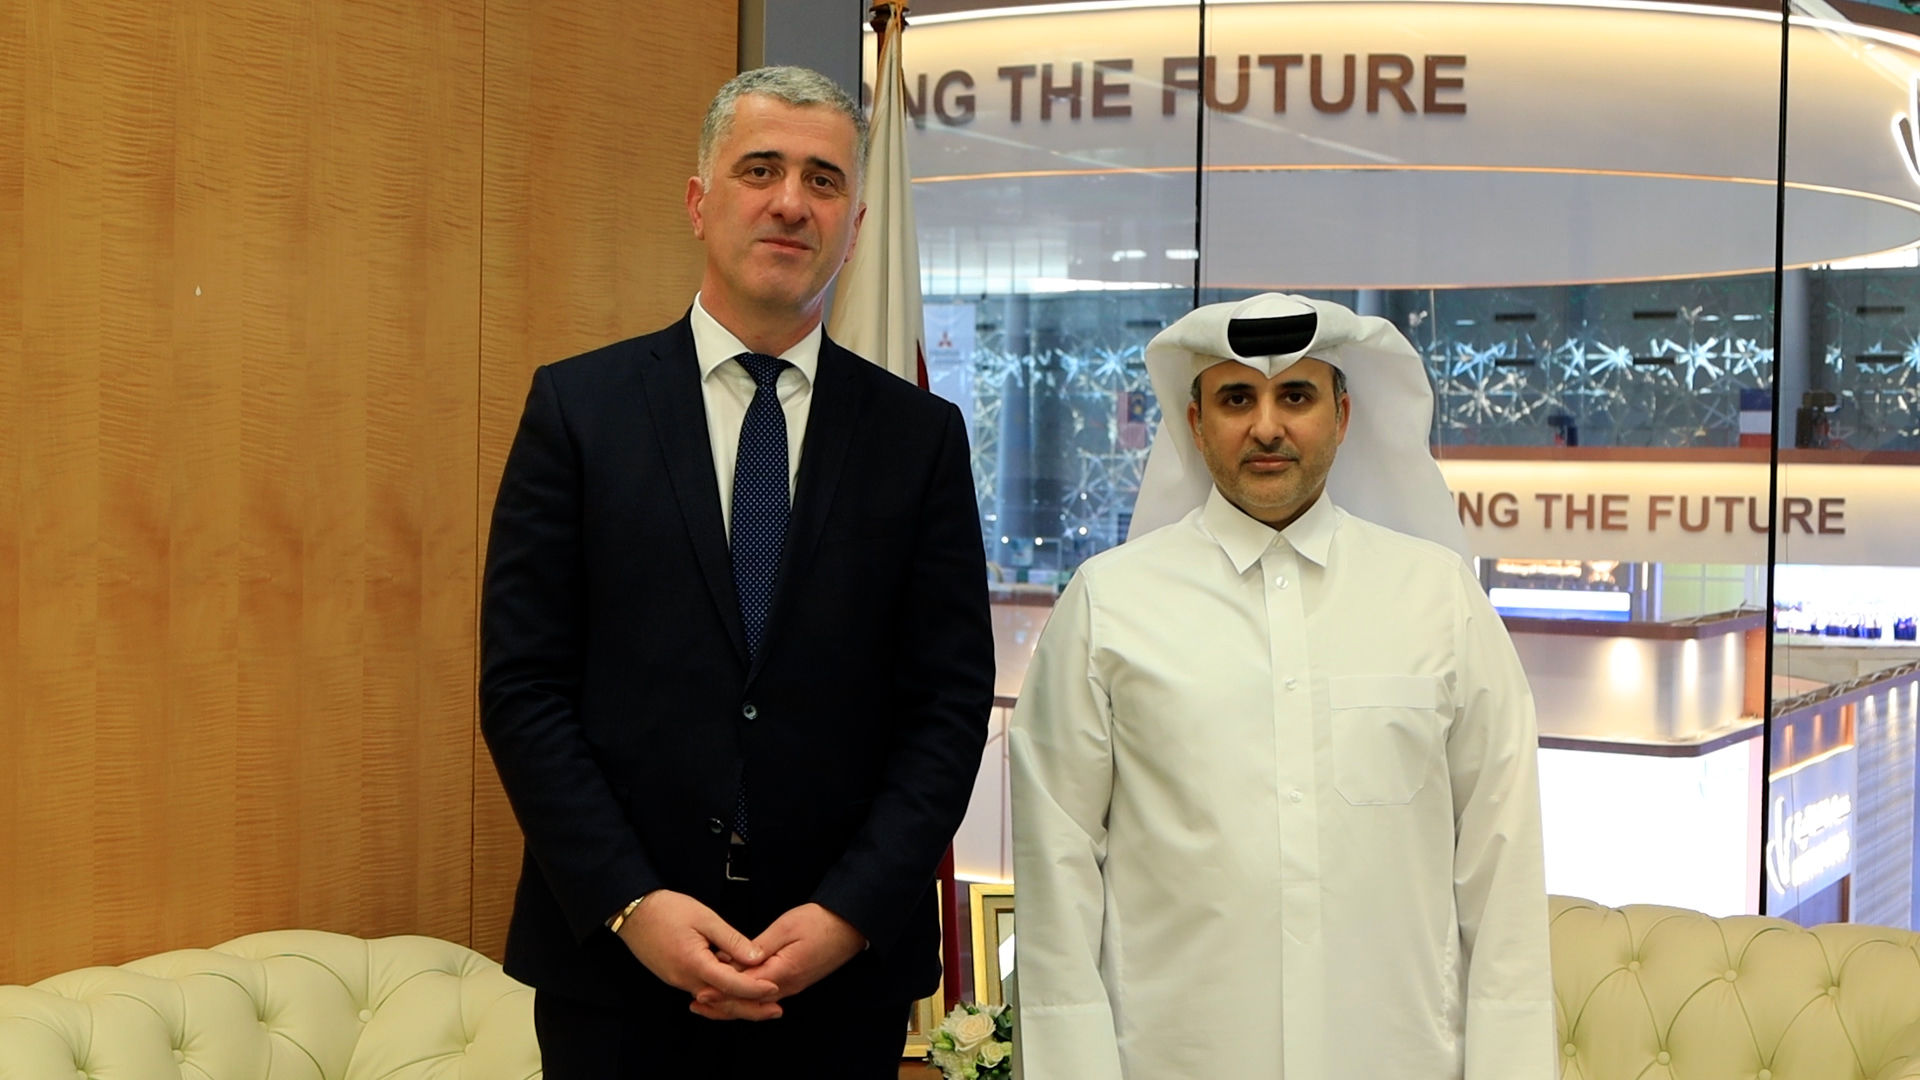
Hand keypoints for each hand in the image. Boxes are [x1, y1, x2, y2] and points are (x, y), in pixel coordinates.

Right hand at [615, 890, 784, 1019]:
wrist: (634, 912)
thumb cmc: (667, 910)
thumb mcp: (705, 918)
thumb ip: (732, 940)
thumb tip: (756, 957)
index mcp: (694, 964)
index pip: (730, 984)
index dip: (755, 989)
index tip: (775, 990)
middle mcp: (685, 979)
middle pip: (723, 1002)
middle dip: (751, 1008)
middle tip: (776, 1010)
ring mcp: (678, 981)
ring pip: (714, 1000)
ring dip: (738, 1003)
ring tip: (763, 1003)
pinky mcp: (676, 977)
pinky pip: (703, 991)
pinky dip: (722, 994)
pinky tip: (736, 990)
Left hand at [693, 902, 866, 1011]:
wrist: (849, 926)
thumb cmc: (820, 922)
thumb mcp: (786, 927)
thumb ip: (760, 946)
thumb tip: (737, 961)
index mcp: (783, 972)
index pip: (745, 988)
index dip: (721, 990)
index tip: (701, 990)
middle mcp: (787, 985)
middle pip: (749, 1001)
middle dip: (723, 1002)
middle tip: (698, 1000)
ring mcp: (792, 986)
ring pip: (757, 1001)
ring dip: (733, 1001)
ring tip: (710, 1000)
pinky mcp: (794, 981)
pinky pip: (766, 994)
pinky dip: (747, 994)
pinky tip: (735, 988)